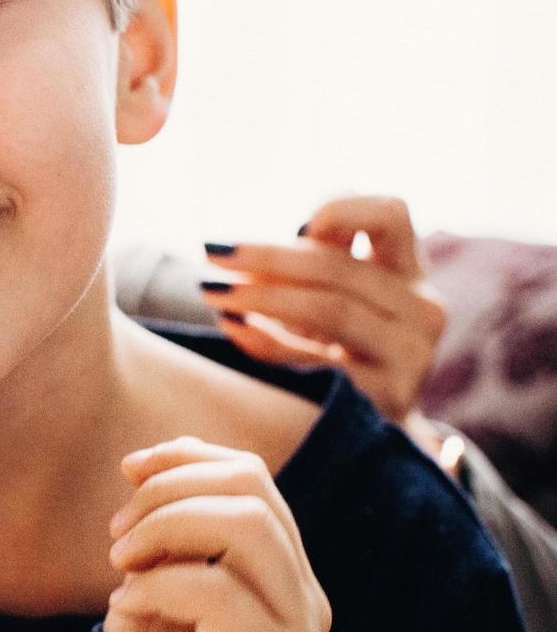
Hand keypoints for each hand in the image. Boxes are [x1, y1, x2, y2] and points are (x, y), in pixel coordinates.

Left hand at [104, 436, 330, 631]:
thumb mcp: (153, 590)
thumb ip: (158, 532)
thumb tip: (138, 464)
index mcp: (282, 571)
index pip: (251, 477)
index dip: (186, 456)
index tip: (128, 467)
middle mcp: (304, 596)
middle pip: (251, 488)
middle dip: (168, 490)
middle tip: (116, 535)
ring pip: (247, 524)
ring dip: (166, 527)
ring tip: (120, 563)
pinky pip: (219, 592)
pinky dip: (160, 585)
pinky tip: (126, 606)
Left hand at [199, 195, 446, 429]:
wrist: (374, 423)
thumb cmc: (338, 341)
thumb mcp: (327, 293)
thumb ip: (301, 262)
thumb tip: (230, 253)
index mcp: (406, 268)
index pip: (392, 214)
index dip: (343, 208)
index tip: (296, 226)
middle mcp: (420, 306)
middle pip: (340, 267)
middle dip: (268, 257)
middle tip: (212, 254)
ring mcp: (411, 352)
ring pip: (331, 309)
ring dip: (261, 297)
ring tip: (212, 291)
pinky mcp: (390, 394)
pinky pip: (320, 361)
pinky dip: (269, 342)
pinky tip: (233, 328)